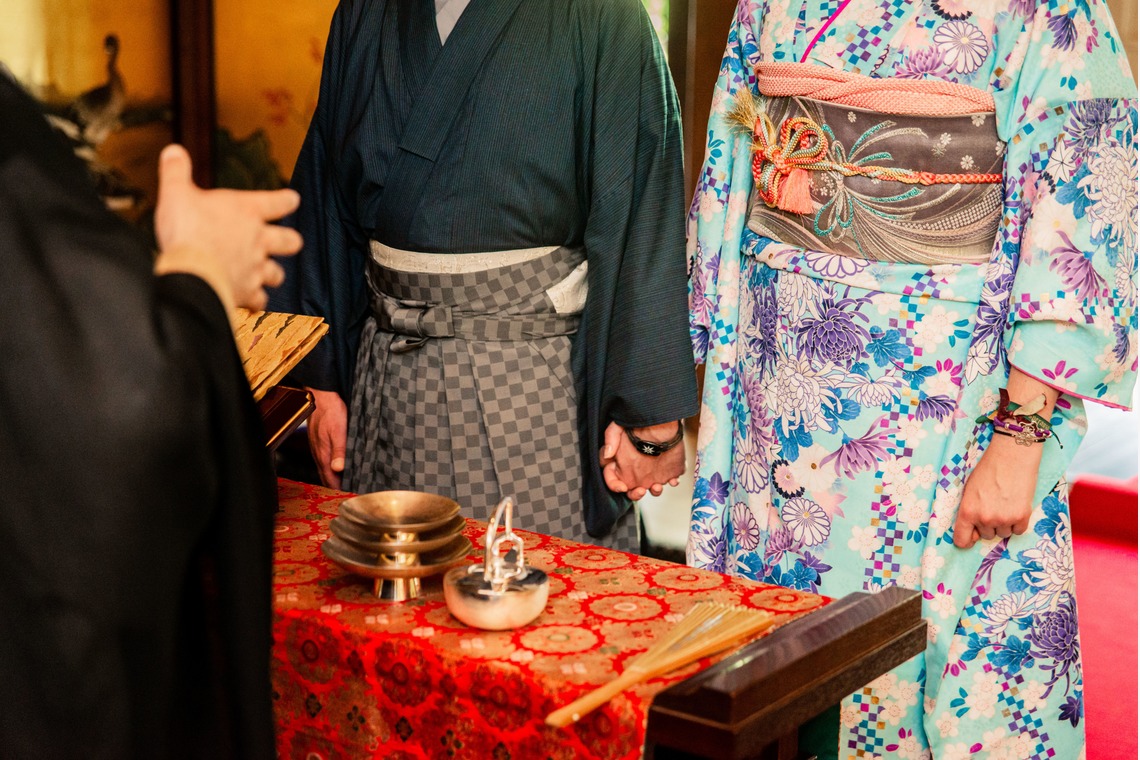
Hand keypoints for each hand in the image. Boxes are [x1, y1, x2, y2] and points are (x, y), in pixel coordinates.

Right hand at [153, 144, 301, 311]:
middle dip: (289, 241)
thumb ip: (176, 171)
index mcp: (247, 211)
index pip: (280, 201)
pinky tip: (249, 301)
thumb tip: (173, 150)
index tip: (291, 199)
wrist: (191, 272)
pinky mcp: (248, 291)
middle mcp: (258, 239)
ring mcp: (256, 267)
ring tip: (263, 273)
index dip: (287, 200)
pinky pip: (259, 300)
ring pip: (277, 273)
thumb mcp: (176, 193)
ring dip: (272, 273)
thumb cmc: (186, 231)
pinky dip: (255, 301)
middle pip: (291, 241)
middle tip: (286, 241)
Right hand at [307, 388, 347, 488]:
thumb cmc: (331, 411)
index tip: (352, 495)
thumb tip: (338, 469)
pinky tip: (341, 467)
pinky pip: (326, 460)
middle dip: (338, 486)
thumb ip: (339, 450)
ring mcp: (318, 449)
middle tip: (353, 492)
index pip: (330, 480)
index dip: (340, 489)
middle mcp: (318, 454)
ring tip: (349, 483)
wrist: (321, 396)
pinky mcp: (319, 443)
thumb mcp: (338, 430)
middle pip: (327, 477)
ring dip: (335, 477)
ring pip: (326, 469)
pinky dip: (333, 467)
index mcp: (323, 454)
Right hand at [599, 421, 683, 500]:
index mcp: (621, 464)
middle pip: (632, 491)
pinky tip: (673, 480)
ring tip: (657, 486)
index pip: (612, 479)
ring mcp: (652, 473)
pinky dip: (672, 482)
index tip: (622, 487)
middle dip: (635, 494)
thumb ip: (610, 438)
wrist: (661, 419)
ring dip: (654, 491)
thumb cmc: (637, 423)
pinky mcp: (668, 470)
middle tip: (640, 490)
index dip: (614, 485)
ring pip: (652, 489)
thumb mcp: (618, 426)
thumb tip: (609, 454)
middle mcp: (635, 472)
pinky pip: (670, 480)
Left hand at [953, 435, 1040, 547]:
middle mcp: (984, 518)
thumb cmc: (988, 469)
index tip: (971, 537)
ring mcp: (1004, 519)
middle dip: (988, 524)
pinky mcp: (1022, 516)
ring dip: (1004, 523)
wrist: (1012, 455)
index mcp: (967, 511)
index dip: (966, 540)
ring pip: (1003, 533)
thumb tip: (973, 532)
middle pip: (986, 535)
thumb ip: (970, 511)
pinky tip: (1016, 506)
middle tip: (993, 505)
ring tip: (1005, 503)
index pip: (962, 540)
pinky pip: (1018, 531)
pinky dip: (1018, 522)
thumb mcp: (969, 490)